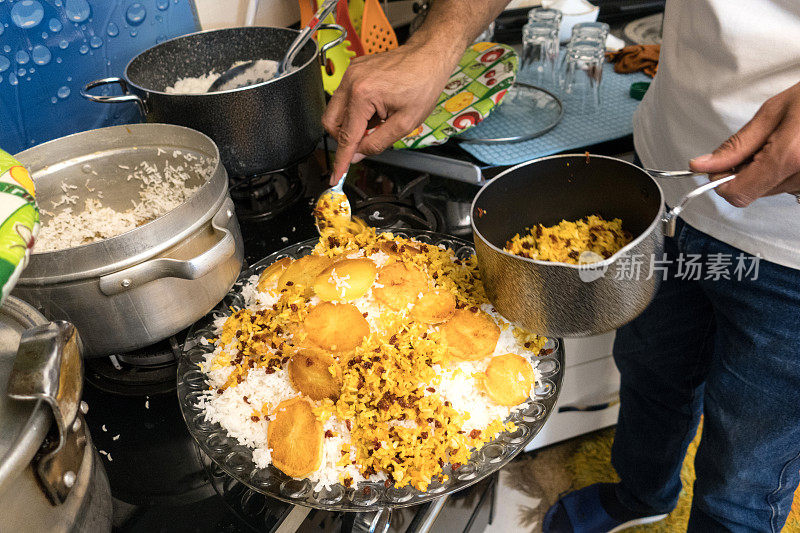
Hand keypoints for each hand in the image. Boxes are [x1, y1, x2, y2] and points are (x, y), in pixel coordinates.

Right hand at [322, 42, 458, 183]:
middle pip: (331, 123)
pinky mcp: (353, 70)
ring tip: (377, 120)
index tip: (335, 175)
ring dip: (351, 123)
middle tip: (365, 141)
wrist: (428, 57)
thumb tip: (359, 155)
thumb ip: (378, 142)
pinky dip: (355, 110)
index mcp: (363, 95)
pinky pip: (344, 97)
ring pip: (335, 110)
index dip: (341, 160)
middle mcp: (351, 81)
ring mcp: (350, 73)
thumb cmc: (423, 84)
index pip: (346, 136)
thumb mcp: (405, 123)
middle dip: (344, 138)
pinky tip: (375, 109)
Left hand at [689, 81, 799, 206]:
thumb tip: (702, 165)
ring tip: (783, 141)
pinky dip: (781, 171)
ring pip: (769, 190)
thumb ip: (736, 145)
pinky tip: (793, 150)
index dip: (721, 181)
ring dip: (764, 170)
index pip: (738, 194)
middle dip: (743, 171)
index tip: (719, 165)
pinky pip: (787, 185)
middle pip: (752, 192)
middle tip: (758, 143)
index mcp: (789, 157)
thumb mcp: (773, 112)